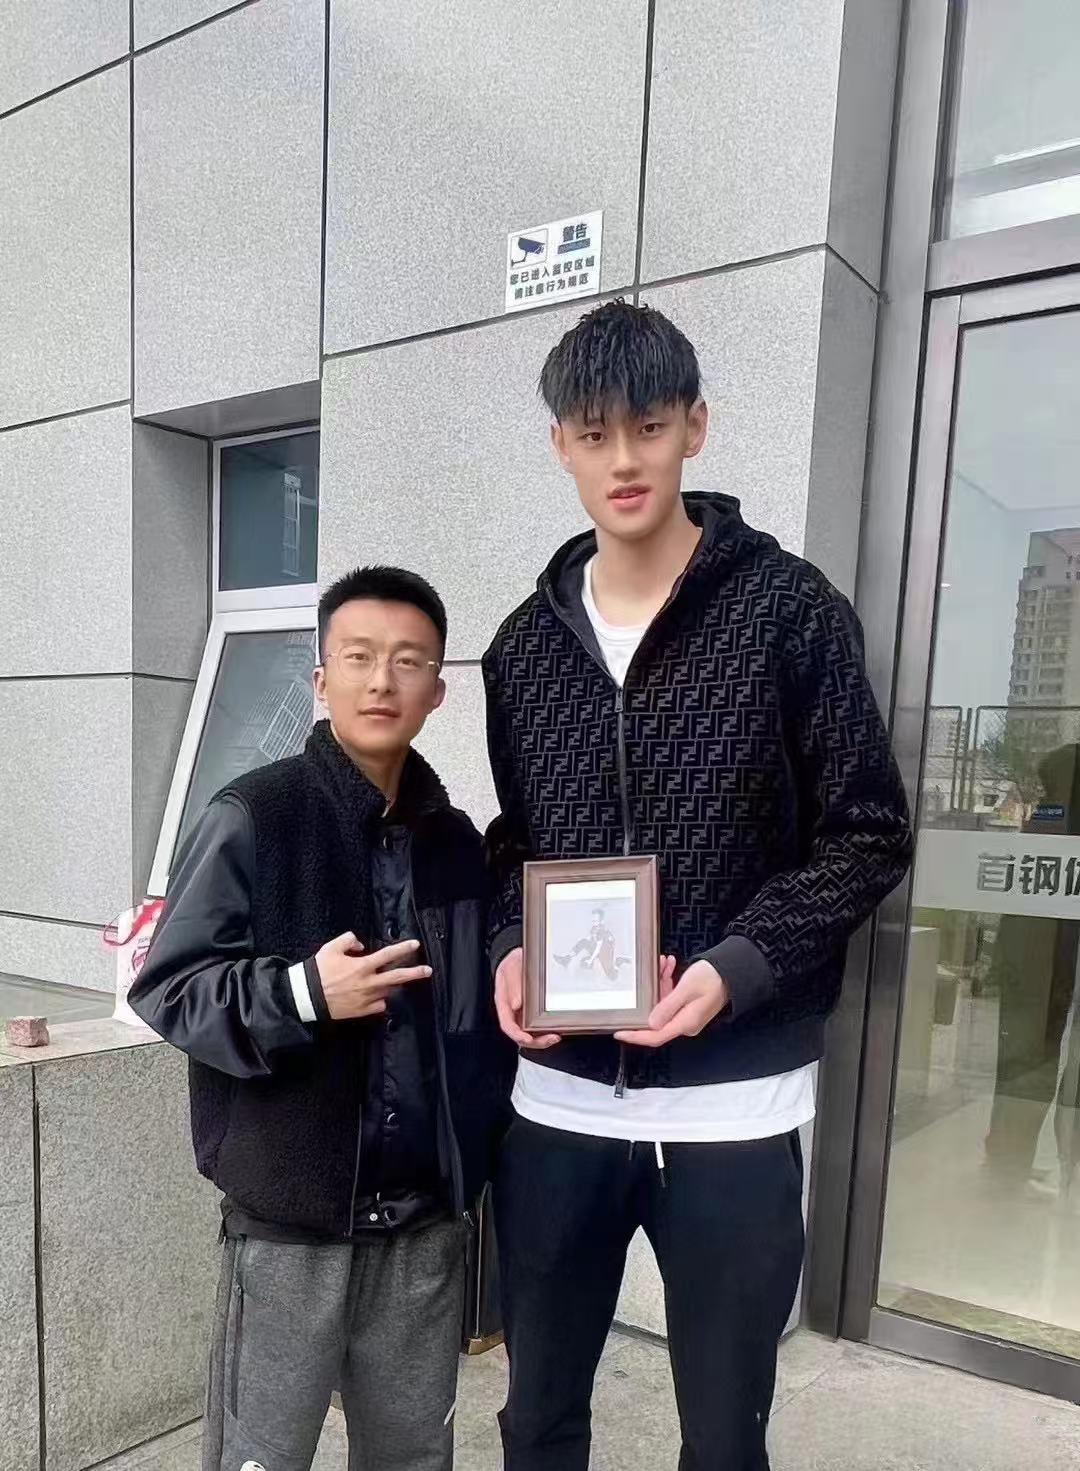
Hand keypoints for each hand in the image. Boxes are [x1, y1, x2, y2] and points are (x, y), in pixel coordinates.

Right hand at [315, 932, 431, 1020]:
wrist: (307, 997)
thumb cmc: (318, 971)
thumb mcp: (331, 948)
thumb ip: (349, 941)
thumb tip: (362, 946)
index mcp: (362, 966)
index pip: (388, 955)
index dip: (403, 948)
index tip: (415, 944)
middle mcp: (368, 983)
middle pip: (397, 977)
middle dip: (414, 973)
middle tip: (428, 970)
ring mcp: (366, 998)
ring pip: (388, 991)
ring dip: (392, 985)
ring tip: (392, 981)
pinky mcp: (362, 1011)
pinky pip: (379, 1005)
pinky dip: (380, 1000)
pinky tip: (376, 996)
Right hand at [494, 947, 559, 1049]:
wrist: (519, 958)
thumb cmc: (513, 962)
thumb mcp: (510, 968)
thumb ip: (512, 985)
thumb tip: (516, 1005)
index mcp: (503, 1003)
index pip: (507, 1025)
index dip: (517, 1034)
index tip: (528, 1038)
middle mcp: (512, 1012)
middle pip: (520, 1035)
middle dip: (535, 1041)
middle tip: (550, 1038)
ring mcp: (523, 1013)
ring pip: (530, 1034)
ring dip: (542, 1039)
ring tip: (555, 1036)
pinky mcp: (532, 1012)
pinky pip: (538, 1026)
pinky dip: (546, 1030)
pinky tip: (557, 1028)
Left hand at [615, 959, 728, 1047]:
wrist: (733, 970)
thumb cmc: (714, 978)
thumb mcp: (686, 989)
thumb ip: (667, 1007)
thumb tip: (651, 1024)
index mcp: (685, 1023)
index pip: (655, 1036)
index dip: (635, 1036)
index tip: (619, 1032)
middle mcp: (685, 1022)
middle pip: (656, 1016)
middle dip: (649, 995)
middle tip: (651, 974)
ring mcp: (686, 1015)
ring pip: (662, 1003)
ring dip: (660, 983)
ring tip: (663, 964)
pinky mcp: (687, 1006)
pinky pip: (670, 998)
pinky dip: (667, 982)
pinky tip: (669, 967)